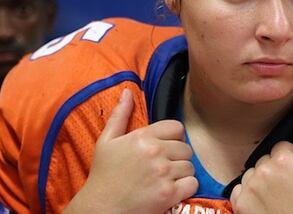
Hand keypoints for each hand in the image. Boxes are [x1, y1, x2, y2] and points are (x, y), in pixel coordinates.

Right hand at [64, 89, 197, 212]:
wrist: (100, 209)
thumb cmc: (103, 175)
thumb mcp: (106, 141)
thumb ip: (120, 115)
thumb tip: (128, 91)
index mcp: (143, 137)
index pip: (177, 127)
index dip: (173, 138)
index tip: (164, 148)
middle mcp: (155, 152)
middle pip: (186, 148)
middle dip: (177, 157)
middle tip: (164, 167)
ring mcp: (163, 173)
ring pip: (190, 167)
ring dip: (181, 174)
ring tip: (166, 179)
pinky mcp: (169, 193)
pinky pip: (192, 184)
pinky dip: (185, 188)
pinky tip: (171, 190)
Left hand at [230, 121, 292, 213]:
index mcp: (283, 160)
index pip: (281, 147)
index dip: (290, 159)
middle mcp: (262, 170)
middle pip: (265, 159)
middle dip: (274, 169)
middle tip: (287, 188)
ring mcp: (249, 187)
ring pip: (252, 173)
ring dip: (260, 180)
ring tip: (275, 197)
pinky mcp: (240, 203)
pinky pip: (239, 189)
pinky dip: (247, 194)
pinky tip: (262, 204)